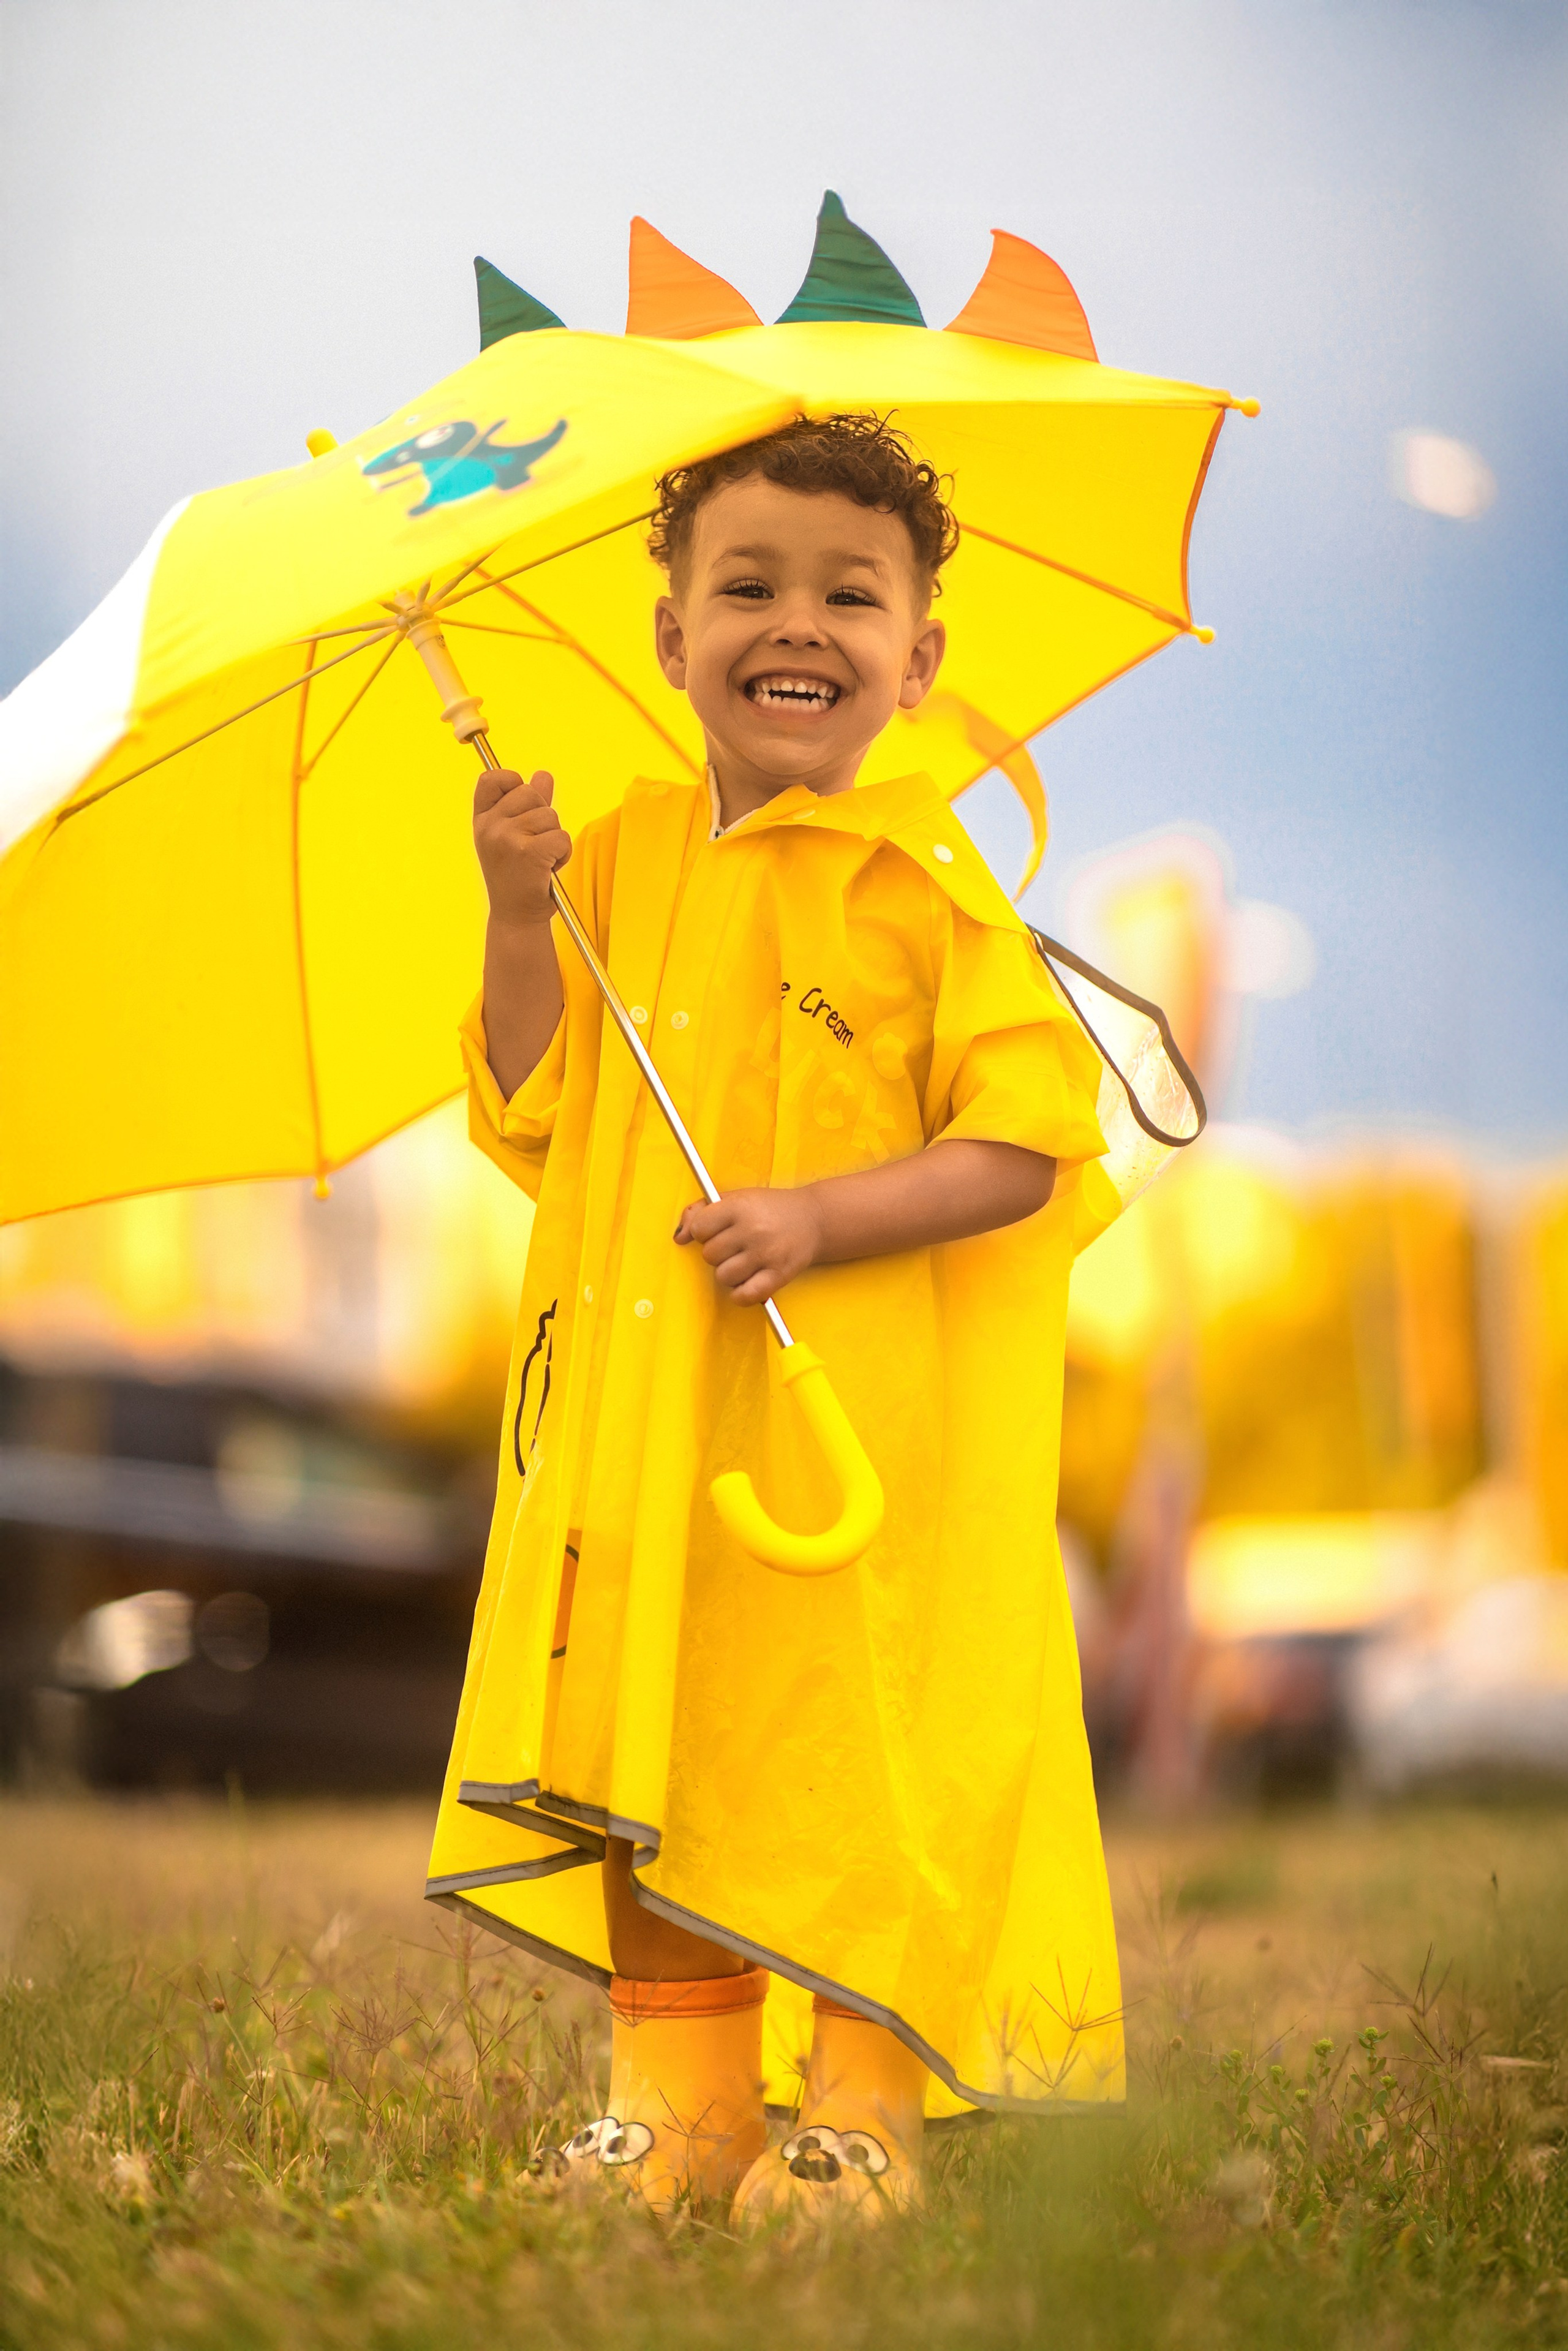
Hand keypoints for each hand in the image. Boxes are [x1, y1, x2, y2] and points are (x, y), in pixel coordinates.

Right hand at [473, 768, 571, 928]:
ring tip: (541, 859)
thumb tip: (543, 775)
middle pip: (531, 793)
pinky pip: (561, 837)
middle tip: (534, 844)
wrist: (516, 916)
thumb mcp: (514, 836)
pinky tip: (549, 868)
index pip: (492, 778)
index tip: (522, 804)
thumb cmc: (517, 877)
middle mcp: (490, 826)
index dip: (513, 782)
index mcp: (482, 820)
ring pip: (550, 816)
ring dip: (554, 838)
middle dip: (543, 816)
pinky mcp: (528, 852)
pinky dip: (563, 854)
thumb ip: (529, 804)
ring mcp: (507, 838)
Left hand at [675, 1186, 824, 1305]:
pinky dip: (741, 1294)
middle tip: (736, 1245)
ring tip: (745, 1260)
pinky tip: (747, 1281)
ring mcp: (766, 1254)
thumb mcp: (737, 1198)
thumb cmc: (770, 1209)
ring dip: (730, 1272)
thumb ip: (702, 1210)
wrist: (815, 1219)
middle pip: (710, 1255)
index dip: (703, 1232)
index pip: (699, 1228)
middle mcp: (752, 1229)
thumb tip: (680, 1237)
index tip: (716, 1230)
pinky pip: (744, 1296)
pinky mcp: (779, 1275)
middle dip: (718, 1252)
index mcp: (740, 1206)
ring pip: (723, 1276)